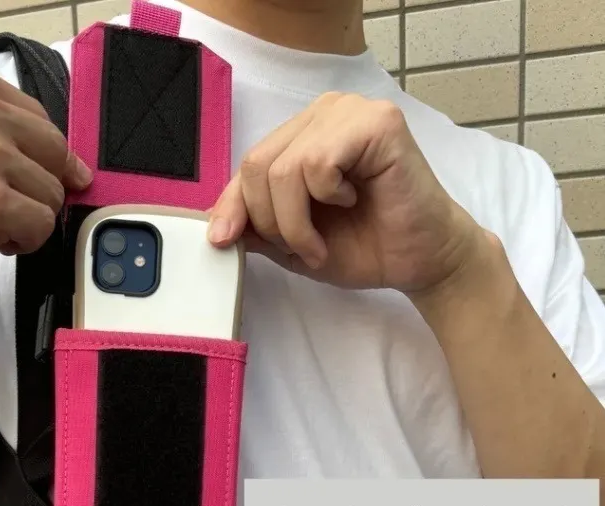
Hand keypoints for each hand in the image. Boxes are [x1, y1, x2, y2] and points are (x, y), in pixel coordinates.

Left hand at [208, 92, 490, 295]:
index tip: (222, 240)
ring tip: (321, 242)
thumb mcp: (292, 241)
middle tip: (301, 248)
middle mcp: (324, 113)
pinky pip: (318, 163)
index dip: (232, 204)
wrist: (421, 262)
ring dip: (295, 222)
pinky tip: (354, 201)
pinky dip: (327, 198)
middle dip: (270, 221)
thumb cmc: (365, 245)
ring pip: (283, 168)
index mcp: (303, 133)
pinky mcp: (377, 122)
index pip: (249, 163)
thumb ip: (256, 225)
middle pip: (257, 164)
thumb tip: (215, 224)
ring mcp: (350, 111)